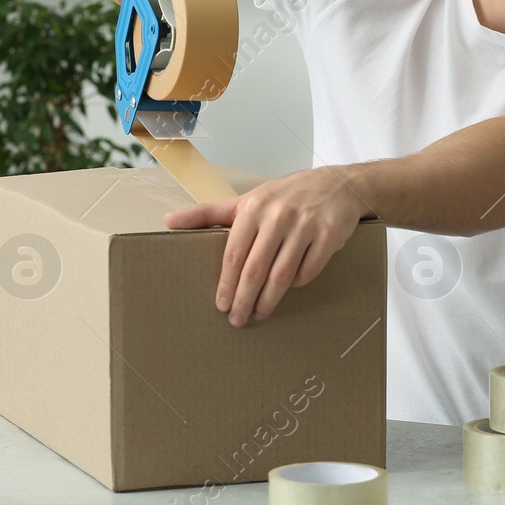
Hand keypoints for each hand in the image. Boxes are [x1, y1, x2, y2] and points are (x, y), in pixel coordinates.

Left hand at [163, 168, 369, 326]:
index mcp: (254, 207)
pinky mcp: (329, 235)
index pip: (234, 254)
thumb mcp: (246, 200)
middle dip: (244, 300)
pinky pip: (309, 271)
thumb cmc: (285, 196)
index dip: (226, 283)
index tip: (221, 306)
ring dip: (269, 300)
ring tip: (259, 313)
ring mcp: (306, 225)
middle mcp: (278, 215)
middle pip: (256, 269)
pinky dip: (298, 283)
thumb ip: (207, 213)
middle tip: (237, 320)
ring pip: (283, 275)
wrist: (338, 185)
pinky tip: (290, 289)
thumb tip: (167, 221)